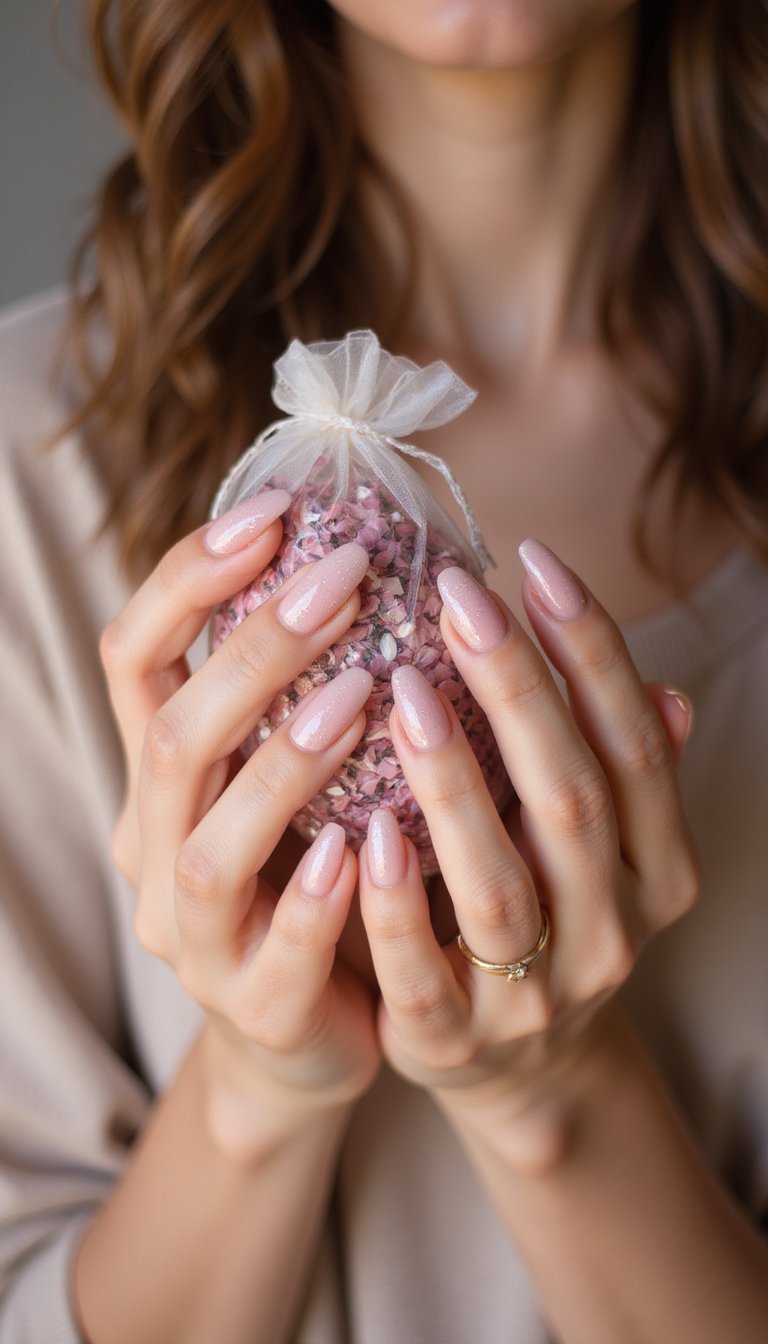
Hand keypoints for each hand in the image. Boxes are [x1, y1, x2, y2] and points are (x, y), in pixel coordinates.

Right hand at [99, 494, 380, 1150]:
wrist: (308, 1032)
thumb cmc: (311, 874)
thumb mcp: (292, 774)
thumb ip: (304, 690)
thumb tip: (369, 553)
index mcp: (163, 779)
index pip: (134, 658)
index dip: (188, 580)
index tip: (274, 512)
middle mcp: (157, 850)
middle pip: (172, 739)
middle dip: (253, 653)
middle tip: (341, 580)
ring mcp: (197, 938)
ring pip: (208, 850)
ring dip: (281, 765)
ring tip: (360, 696)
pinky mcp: (256, 1009)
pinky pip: (276, 952)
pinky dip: (315, 895)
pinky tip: (364, 845)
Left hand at [356, 541, 698, 1149]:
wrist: (521, 1067)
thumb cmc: (549, 912)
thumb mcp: (600, 851)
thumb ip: (620, 773)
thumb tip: (662, 689)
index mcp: (654, 869)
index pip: (632, 745)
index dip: (592, 651)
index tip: (535, 561)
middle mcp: (608, 930)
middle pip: (570, 800)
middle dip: (519, 691)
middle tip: (458, 597)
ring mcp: (531, 994)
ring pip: (497, 886)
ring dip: (454, 785)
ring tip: (403, 691)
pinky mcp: (450, 1040)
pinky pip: (420, 973)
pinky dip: (394, 903)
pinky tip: (365, 829)